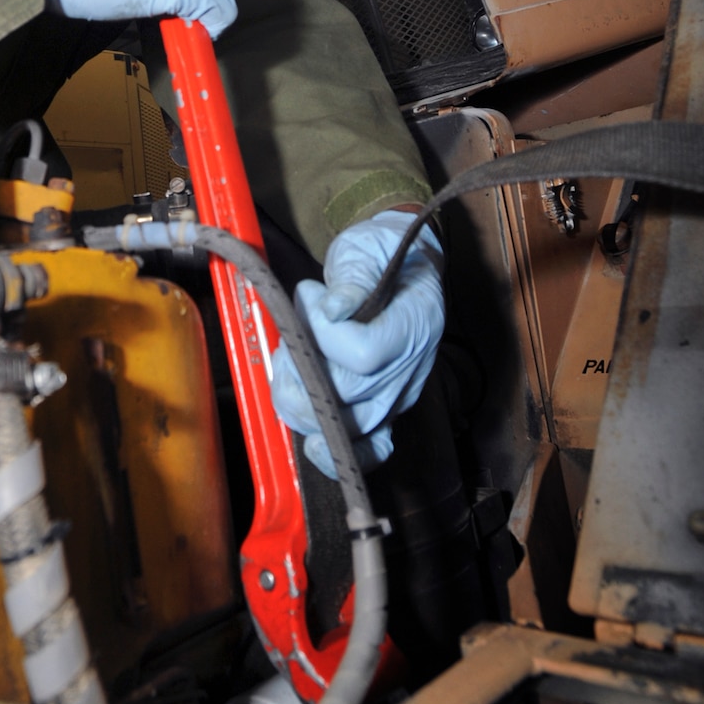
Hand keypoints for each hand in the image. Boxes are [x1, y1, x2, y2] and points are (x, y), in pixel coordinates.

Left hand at [270, 211, 444, 478]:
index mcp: (413, 324)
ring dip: (302, 401)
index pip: (364, 353)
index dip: (323, 334)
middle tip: (290, 332)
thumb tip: (332, 309)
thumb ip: (353, 277)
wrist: (406, 265)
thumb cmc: (382, 254)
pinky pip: (368, 449)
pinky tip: (313, 444)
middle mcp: (409, 368)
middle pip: (348, 396)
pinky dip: (337, 453)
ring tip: (292, 361)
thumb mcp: (366, 249)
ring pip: (349, 427)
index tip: (310, 297)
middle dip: (300, 369)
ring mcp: (398, 395)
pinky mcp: (384, 410)